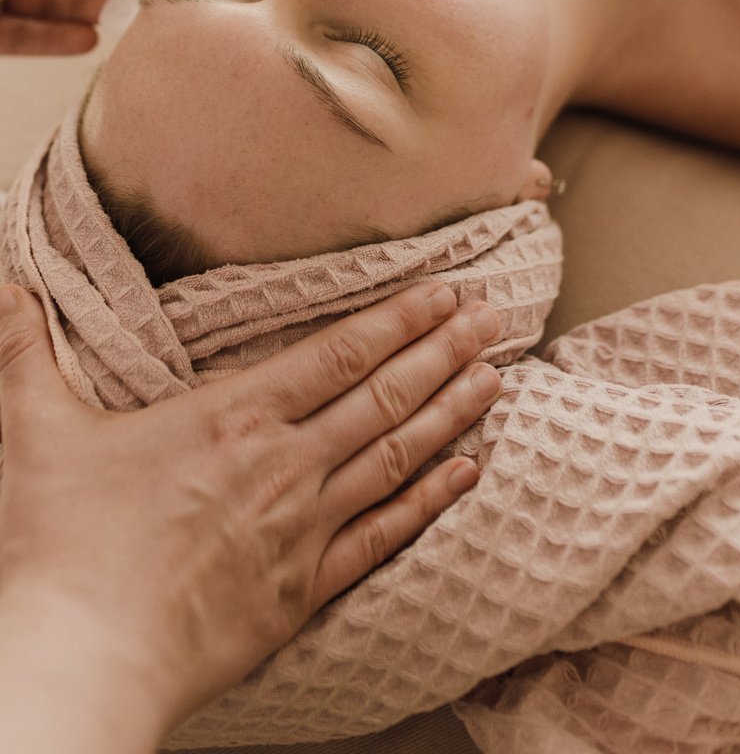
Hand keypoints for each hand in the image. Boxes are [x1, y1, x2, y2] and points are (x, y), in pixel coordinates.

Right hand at [0, 281, 500, 753]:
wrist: (79, 659)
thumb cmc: (60, 547)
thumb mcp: (34, 430)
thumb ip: (19, 345)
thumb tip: (0, 270)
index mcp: (233, 419)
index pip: (339, 354)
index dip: (400, 318)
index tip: (446, 290)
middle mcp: (285, 466)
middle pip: (384, 396)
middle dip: (445, 350)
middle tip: (494, 316)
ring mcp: (303, 532)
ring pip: (398, 458)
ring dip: (453, 413)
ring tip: (498, 377)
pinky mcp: (304, 593)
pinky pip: (383, 536)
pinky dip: (430, 500)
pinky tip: (466, 473)